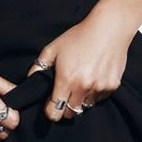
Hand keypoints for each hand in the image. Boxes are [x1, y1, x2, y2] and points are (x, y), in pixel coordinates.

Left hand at [27, 7, 133, 122]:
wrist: (110, 27)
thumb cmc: (79, 36)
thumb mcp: (53, 48)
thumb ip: (38, 67)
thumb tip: (29, 81)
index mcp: (66, 80)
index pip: (55, 112)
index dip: (50, 111)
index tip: (50, 105)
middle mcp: (83, 87)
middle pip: (70, 114)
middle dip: (65, 107)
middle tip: (64, 94)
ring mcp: (99, 88)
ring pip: (85, 107)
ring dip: (80, 100)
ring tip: (80, 83)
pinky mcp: (112, 87)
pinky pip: (99, 99)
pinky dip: (94, 94)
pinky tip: (93, 78)